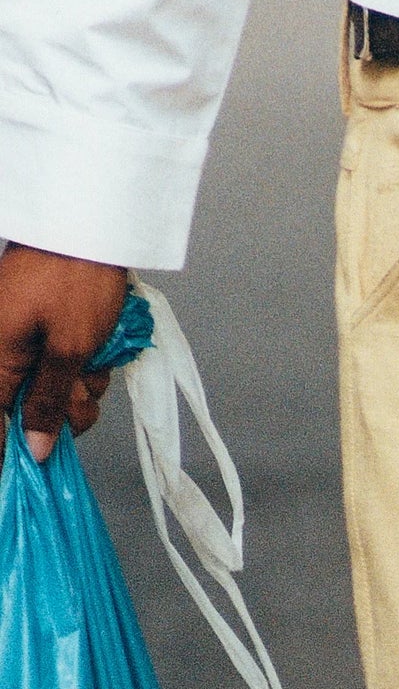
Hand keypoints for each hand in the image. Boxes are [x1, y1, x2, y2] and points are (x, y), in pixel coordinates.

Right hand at [0, 243, 127, 461]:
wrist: (86, 226)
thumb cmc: (76, 281)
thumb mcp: (69, 350)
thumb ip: (48, 402)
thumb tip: (33, 449)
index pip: (2, 425)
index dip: (26, 443)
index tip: (40, 461)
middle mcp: (0, 352)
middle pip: (34, 410)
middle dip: (70, 403)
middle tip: (87, 380)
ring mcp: (20, 341)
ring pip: (56, 388)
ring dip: (84, 380)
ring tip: (96, 350)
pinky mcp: (38, 331)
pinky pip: (62, 363)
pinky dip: (85, 360)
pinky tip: (98, 343)